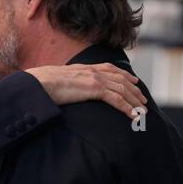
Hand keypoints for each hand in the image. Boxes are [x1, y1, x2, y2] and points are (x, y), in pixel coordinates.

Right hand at [26, 62, 144, 118]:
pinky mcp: (94, 89)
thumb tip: (65, 90)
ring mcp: (95, 79)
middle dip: (135, 90)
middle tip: (143, 101)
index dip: (125, 75)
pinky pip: (116, 99)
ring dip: (135, 101)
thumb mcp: (58, 80)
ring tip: (143, 111)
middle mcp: (93, 71)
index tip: (134, 81)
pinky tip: (133, 116)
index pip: (110, 69)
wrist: (39, 83)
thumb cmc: (42, 85)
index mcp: (85, 67)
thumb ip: (67, 83)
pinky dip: (127, 108)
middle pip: (121, 79)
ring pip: (122, 90)